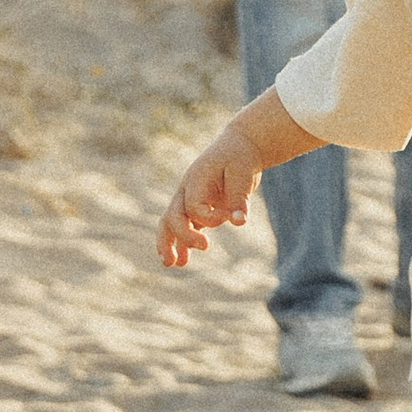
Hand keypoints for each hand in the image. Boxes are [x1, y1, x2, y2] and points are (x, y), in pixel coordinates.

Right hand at [158, 122, 264, 267]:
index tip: (228, 216)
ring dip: (169, 243)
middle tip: (204, 247)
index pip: (193, 207)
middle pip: (172, 216)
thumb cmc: (240, 157)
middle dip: (181, 236)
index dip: (211, 218)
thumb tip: (239, 222)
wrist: (239, 146)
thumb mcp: (242, 173)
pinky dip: (181, 243)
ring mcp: (189, 199)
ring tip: (172, 264)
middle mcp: (186, 190)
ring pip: (170, 223)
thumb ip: (238, 197)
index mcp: (195, 179)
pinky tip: (181, 261)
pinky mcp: (197, 208)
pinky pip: (184, 227)